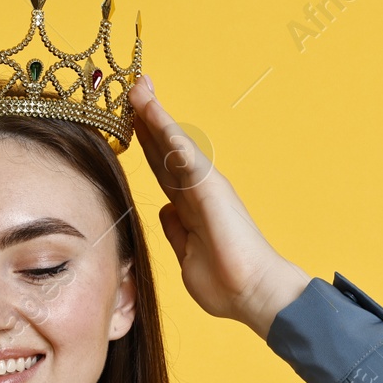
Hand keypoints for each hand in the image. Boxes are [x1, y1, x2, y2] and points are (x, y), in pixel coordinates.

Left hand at [126, 74, 310, 339]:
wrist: (252, 294)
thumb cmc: (225, 285)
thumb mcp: (187, 257)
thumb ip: (176, 232)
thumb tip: (166, 212)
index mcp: (190, 209)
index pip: (162, 171)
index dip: (146, 147)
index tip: (130, 124)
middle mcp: (197, 191)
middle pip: (164, 151)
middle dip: (147, 122)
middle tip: (133, 90)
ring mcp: (204, 185)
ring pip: (171, 143)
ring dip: (154, 114)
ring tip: (138, 87)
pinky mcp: (208, 184)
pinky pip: (181, 151)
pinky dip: (164, 127)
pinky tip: (149, 107)